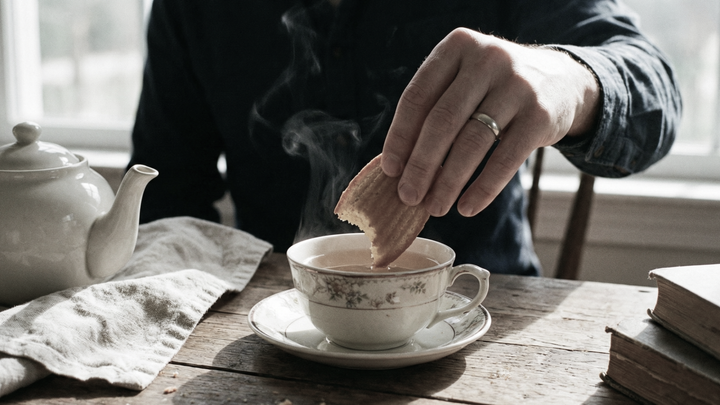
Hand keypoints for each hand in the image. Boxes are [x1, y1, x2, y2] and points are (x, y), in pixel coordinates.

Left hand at [381, 28, 599, 216]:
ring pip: (472, 142)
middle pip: (442, 121)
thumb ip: (433, 109)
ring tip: (435, 207)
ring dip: (449, 182)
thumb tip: (397, 167)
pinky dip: (483, 189)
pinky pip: (505, 159)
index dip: (400, 137)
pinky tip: (467, 207)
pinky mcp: (540, 115)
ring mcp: (517, 85)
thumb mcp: (464, 82)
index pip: (417, 97)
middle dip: (421, 165)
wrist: (561, 80)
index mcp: (457, 46)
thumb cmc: (493, 89)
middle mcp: (487, 59)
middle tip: (408, 196)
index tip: (390, 170)